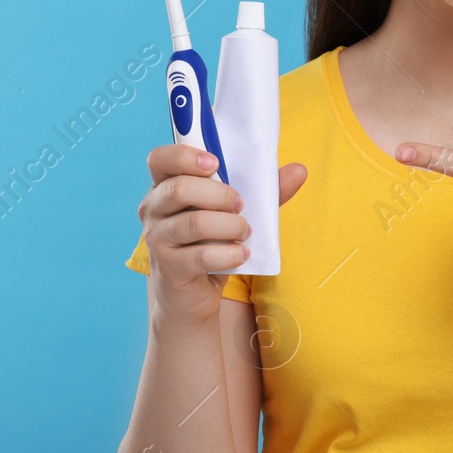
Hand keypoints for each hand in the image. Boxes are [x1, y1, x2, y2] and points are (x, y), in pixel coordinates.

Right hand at [139, 145, 307, 323]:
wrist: (192, 296)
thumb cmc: (212, 244)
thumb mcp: (236, 214)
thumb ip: (264, 192)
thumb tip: (299, 170)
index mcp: (164, 186)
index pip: (160, 159)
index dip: (185, 156)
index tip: (216, 164)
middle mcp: (152, 209)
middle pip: (181, 188)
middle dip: (220, 194)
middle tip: (241, 206)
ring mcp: (156, 238)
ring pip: (196, 223)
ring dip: (231, 226)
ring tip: (245, 232)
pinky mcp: (167, 266)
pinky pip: (202, 255)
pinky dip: (230, 254)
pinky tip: (242, 255)